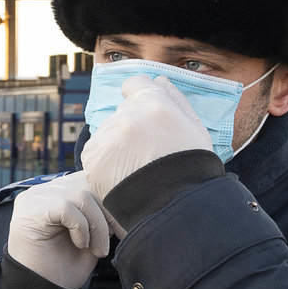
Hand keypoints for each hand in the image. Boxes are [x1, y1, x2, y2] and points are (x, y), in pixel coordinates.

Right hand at [5, 172, 112, 288]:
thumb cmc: (64, 268)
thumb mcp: (91, 237)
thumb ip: (101, 214)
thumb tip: (126, 197)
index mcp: (57, 193)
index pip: (91, 180)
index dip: (112, 200)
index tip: (123, 228)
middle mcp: (44, 190)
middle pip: (88, 183)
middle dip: (108, 212)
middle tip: (117, 237)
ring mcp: (35, 197)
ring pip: (81, 194)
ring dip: (97, 225)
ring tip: (97, 249)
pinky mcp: (30, 209)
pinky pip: (67, 207)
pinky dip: (81, 227)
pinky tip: (80, 244)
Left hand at [81, 76, 210, 200]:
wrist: (174, 208)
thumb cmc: (191, 167)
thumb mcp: (194, 128)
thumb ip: (175, 99)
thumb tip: (158, 80)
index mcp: (154, 103)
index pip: (134, 84)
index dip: (139, 96)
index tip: (144, 113)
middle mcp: (126, 116)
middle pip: (122, 113)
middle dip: (132, 127)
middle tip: (148, 152)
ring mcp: (107, 137)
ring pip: (107, 133)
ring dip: (117, 145)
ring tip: (136, 169)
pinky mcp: (93, 159)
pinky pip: (95, 153)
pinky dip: (104, 162)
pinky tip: (122, 176)